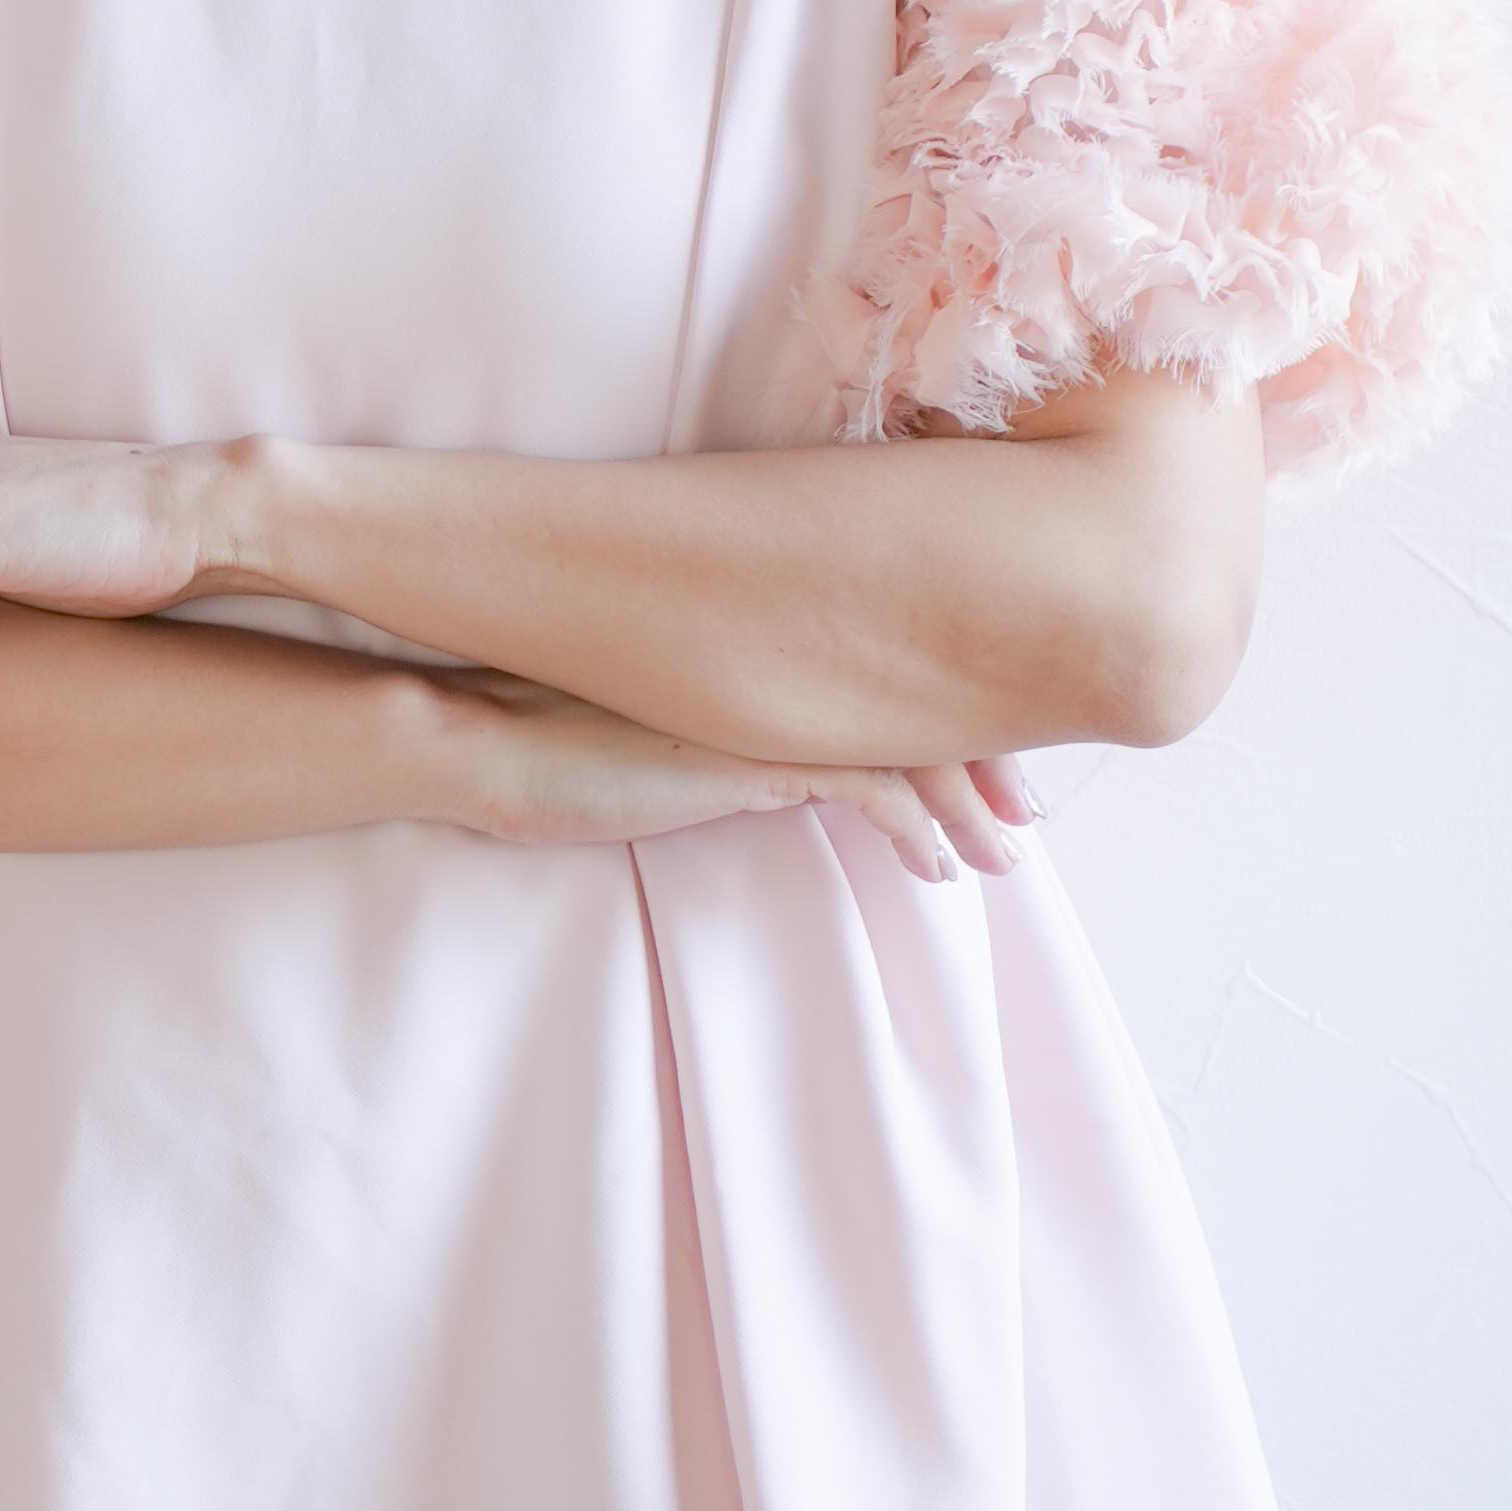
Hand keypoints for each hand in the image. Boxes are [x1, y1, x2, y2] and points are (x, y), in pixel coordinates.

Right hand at [434, 671, 1049, 887]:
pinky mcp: (761, 756)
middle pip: (926, 700)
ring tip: (999, 857)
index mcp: (765, 640)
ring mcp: (776, 704)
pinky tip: (934, 869)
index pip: (893, 662)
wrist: (489, 737)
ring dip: (967, 809)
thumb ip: (728, 721)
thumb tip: (777, 752)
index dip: (955, 711)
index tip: (991, 760)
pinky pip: (876, 793)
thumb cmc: (553, 734)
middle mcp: (785, 661)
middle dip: (985, 763)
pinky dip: (917, 833)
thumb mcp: (661, 720)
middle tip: (1022, 812)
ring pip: (917, 749)